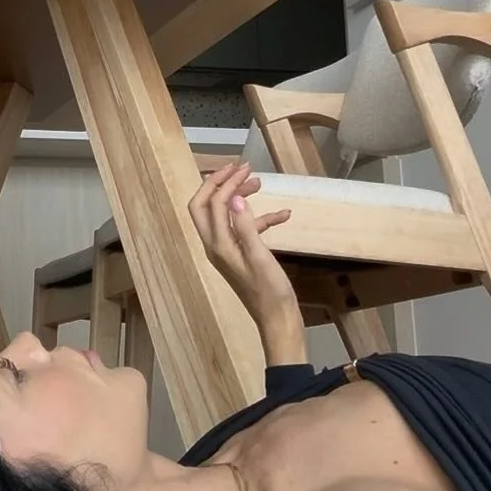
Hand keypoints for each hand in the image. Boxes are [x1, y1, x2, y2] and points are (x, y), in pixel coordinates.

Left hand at [189, 161, 304, 363]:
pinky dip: (260, 219)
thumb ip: (246, 227)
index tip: (245, 168)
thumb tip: (234, 198)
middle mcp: (216, 246)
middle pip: (206, 206)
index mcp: (218, 245)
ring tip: (260, 183)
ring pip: (225, 215)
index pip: (214, 204)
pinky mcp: (241, 256)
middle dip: (221, 184)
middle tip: (242, 170)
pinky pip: (245, 230)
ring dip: (240, 197)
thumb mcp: (260, 257)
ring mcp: (228, 251)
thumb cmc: (270, 292)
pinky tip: (283, 216)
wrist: (278, 321)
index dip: (227, 183)